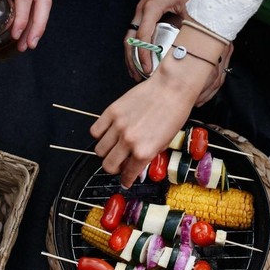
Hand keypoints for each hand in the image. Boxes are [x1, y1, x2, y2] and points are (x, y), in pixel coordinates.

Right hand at [92, 40, 223, 187]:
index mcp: (144, 151)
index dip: (126, 180)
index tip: (125, 181)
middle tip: (119, 164)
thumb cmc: (174, 113)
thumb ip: (148, 156)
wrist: (172, 88)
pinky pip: (95, 130)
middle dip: (113, 168)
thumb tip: (136, 167)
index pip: (127, 174)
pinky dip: (99, 135)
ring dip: (106, 153)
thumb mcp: (165, 142)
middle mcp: (129, 140)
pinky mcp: (112, 112)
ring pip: (99, 149)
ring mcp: (118, 126)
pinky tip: (108, 133)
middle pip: (108, 165)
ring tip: (114, 148)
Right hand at [124, 0, 198, 79]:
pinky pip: (135, 33)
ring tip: (136, 73)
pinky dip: (136, 47)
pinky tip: (142, 58)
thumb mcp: (189, 3)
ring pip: (129, 37)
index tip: (148, 70)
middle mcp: (142, 9)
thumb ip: (189, 24)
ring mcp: (141, 11)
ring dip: (131, 56)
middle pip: (129, 40)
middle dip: (132, 60)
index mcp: (151, 8)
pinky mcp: (144, 12)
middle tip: (139, 77)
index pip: (142, 37)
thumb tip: (193, 46)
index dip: (144, 56)